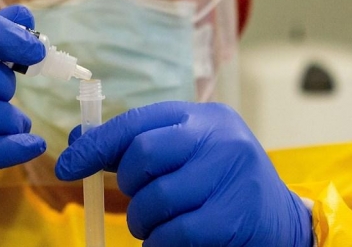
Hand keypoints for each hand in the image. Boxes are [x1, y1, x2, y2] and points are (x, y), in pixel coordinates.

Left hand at [55, 101, 312, 246]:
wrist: (284, 221)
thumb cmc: (222, 185)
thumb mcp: (187, 154)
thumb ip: (138, 147)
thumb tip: (77, 141)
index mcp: (203, 117)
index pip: (137, 122)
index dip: (96, 144)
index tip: (67, 165)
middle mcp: (220, 137)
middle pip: (142, 156)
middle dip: (127, 187)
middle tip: (137, 202)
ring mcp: (232, 174)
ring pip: (154, 200)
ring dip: (143, 223)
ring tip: (158, 226)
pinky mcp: (235, 215)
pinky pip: (175, 234)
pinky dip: (160, 244)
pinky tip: (169, 242)